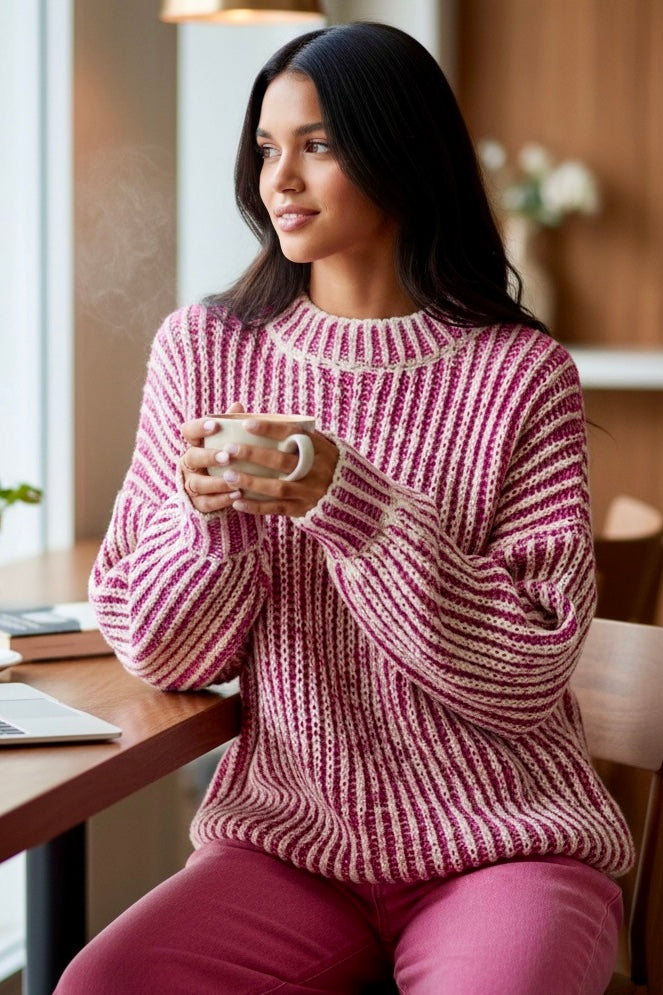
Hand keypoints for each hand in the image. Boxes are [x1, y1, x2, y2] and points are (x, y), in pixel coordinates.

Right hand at [179, 402, 245, 514]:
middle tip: (227, 456)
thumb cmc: (223, 460)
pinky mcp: (197, 504)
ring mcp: (190, 485)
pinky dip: (221, 500)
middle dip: (209, 456)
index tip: (215, 425)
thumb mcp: (226, 443)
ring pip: (199, 483)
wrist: (214, 493)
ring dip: (217, 482)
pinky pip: (207, 503)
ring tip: (235, 481)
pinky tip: (236, 496)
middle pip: (192, 457)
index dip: (200, 427)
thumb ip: (230, 427)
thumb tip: (238, 405)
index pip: (188, 431)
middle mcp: (188, 464)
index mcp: (194, 445)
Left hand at [217, 417, 338, 518]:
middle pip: (282, 461)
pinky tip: (237, 502)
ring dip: (250, 482)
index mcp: (319, 449)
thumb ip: (297, 437)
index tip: (246, 424)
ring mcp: (309, 491)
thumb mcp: (320, 447)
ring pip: (277, 488)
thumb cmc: (325, 465)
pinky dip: (256, 507)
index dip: (270, 429)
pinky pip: (276, 509)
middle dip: (254, 455)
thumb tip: (262, 421)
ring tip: (228, 476)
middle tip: (230, 450)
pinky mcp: (302, 509)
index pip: (293, 434)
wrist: (349, 497)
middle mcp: (315, 469)